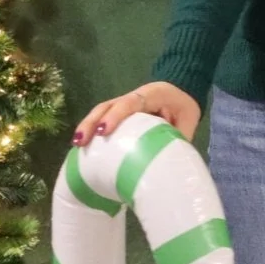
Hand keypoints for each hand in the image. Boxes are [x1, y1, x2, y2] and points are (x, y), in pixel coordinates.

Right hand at [73, 81, 200, 144]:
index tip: (103, 131)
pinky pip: (102, 119)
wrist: (183, 94)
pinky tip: (82, 148)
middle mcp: (134, 97)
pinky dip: (92, 131)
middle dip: (92, 123)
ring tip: (76, 146)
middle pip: (108, 105)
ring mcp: (124, 103)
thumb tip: (169, 169)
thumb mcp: (187, 123)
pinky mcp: (118, 114)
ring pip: (101, 111)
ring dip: (87, 127)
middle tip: (81, 142)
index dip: (116, 115)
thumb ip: (177, 140)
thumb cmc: (185, 109)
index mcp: (154, 94)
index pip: (131, 102)